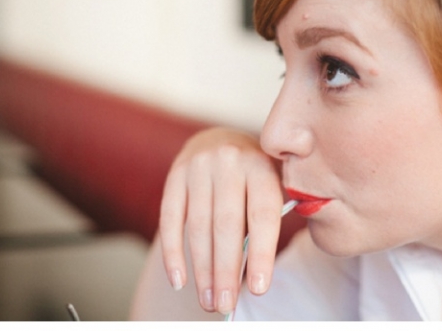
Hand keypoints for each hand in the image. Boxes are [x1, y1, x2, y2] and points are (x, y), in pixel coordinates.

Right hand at [158, 127, 282, 314]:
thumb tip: (257, 274)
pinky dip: (173, 253)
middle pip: (227, 225)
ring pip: (199, 226)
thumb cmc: (253, 174)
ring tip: (208, 299)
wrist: (220, 138)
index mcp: (261, 166)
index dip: (261, 254)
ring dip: (202, 269)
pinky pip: (169, 219)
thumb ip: (270, 217)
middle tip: (225, 304)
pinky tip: (179, 279)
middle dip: (226, 270)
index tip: (258, 288)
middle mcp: (229, 161)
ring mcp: (199, 166)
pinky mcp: (175, 175)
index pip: (262, 215)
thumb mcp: (272, 184)